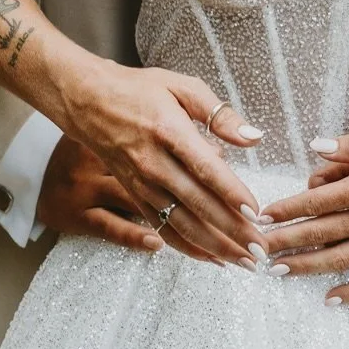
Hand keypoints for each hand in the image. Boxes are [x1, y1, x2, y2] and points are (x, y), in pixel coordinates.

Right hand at [60, 63, 264, 267]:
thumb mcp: (181, 86)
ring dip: (215, 246)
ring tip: (245, 262)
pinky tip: (213, 259)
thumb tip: (253, 138)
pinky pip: (164, 229)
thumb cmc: (138, 90)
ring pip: (182, 224)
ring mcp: (142, 185)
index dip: (231, 192)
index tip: (256, 212)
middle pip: (198, 204)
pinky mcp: (135, 197)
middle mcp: (154, 164)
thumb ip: (219, 114)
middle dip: (232, 231)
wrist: (88, 102)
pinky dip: (189, 248)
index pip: (206, 168)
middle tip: (261, 249)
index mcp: (169, 131)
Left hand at [259, 123, 348, 304]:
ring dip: (307, 267)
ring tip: (279, 273)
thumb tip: (317, 147)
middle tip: (255, 250)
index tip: (262, 216)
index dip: (286, 208)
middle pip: (321, 233)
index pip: (317, 199)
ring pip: (342, 260)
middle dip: (285, 241)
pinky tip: (333, 300)